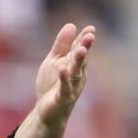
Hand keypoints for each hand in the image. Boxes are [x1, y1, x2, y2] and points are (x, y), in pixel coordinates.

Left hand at [13, 22, 96, 137]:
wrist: (47, 112)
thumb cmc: (52, 85)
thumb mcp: (53, 61)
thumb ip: (62, 45)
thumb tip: (71, 25)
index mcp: (75, 65)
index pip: (80, 49)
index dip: (84, 40)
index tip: (91, 29)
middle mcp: (77, 76)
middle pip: (81, 60)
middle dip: (85, 48)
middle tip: (90, 36)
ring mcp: (71, 87)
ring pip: (76, 73)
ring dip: (78, 62)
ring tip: (81, 50)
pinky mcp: (63, 99)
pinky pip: (65, 88)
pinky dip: (64, 79)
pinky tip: (63, 69)